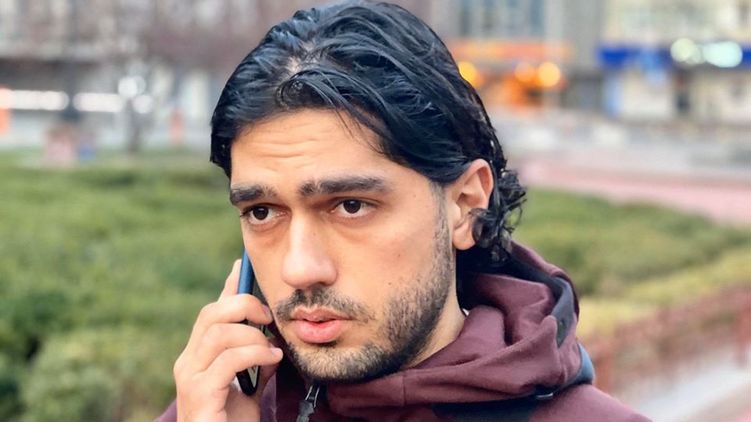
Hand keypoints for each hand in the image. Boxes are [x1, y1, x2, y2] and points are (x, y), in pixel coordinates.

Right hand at [173, 260, 281, 421]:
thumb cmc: (234, 421)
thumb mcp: (249, 383)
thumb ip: (254, 358)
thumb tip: (271, 335)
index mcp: (199, 354)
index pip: (212, 311)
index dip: (230, 287)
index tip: (243, 265)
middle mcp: (188, 361)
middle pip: (211, 313)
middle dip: (245, 305)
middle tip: (269, 318)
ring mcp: (189, 377)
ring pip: (219, 332)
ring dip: (254, 336)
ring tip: (272, 351)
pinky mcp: (199, 394)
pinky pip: (228, 360)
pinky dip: (255, 354)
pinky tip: (272, 361)